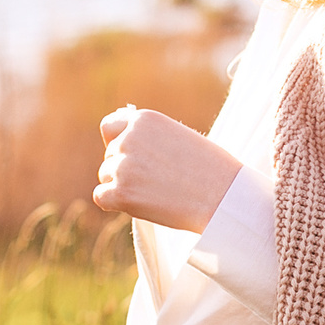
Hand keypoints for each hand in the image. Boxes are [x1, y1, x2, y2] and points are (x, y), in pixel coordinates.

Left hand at [94, 106, 242, 232]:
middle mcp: (129, 138)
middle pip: (110, 156)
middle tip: (157, 181)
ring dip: (123, 187)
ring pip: (106, 177)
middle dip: (126, 169)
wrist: (223, 196)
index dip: (119, 144)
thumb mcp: (177, 136)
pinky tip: (139, 204)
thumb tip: (114, 138)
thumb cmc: (209, 168)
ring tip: (156, 192)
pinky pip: (101, 197)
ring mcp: (123, 166)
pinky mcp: (122, 193)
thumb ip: (147, 136)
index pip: (110, 127)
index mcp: (144, 119)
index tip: (133, 157)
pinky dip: (115, 203)